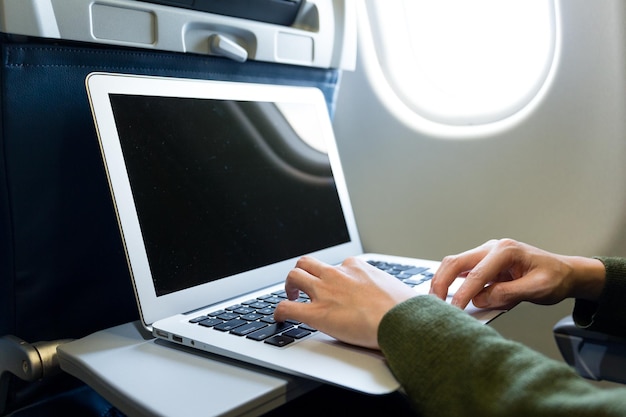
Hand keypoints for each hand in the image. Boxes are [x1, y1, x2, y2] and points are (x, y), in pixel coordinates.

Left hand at [273, 256, 417, 349]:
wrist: (403, 322)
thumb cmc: (406, 309)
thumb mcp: (398, 289)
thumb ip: (389, 290)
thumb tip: (406, 298)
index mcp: (357, 268)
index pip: (338, 264)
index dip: (331, 275)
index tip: (332, 283)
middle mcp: (338, 274)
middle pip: (308, 263)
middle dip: (301, 272)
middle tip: (300, 285)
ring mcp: (325, 291)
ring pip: (294, 276)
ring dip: (288, 286)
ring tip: (290, 296)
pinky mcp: (317, 313)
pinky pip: (287, 308)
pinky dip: (279, 311)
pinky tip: (279, 317)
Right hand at [429, 238, 605, 309]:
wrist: (564, 272)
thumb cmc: (555, 278)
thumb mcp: (538, 289)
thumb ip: (509, 294)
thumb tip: (481, 299)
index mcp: (506, 251)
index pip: (477, 274)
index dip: (464, 294)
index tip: (455, 310)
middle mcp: (492, 248)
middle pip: (455, 262)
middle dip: (441, 282)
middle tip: (434, 303)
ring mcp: (485, 254)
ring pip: (454, 264)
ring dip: (442, 281)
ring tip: (436, 300)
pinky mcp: (483, 263)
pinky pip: (461, 271)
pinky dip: (450, 282)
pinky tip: (446, 295)